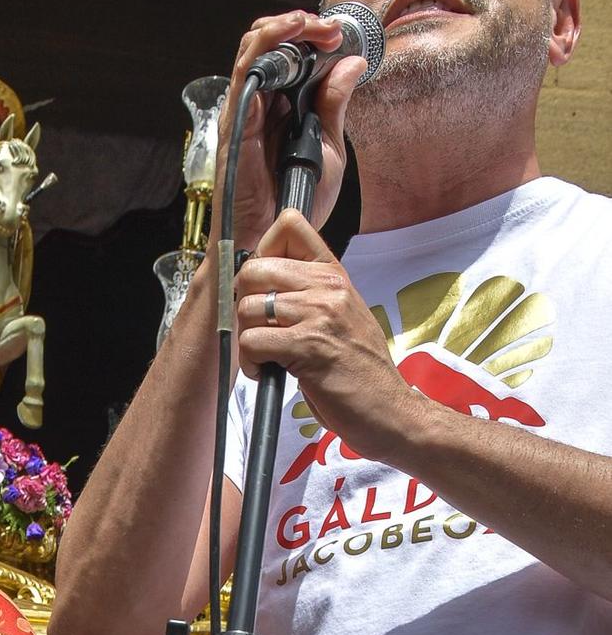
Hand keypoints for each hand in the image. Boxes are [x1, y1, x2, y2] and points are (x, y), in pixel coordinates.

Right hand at [212, 10, 367, 250]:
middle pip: (271, 44)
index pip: (293, 56)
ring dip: (285, 27)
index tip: (342, 37)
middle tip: (331, 31)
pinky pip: (246, 73)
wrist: (273, 239)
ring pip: (254, 48)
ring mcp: (246, 110)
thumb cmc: (297, 202)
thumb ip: (335, 106)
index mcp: (284, 108)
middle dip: (302, 26)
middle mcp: (263, 104)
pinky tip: (290, 32)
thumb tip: (352, 63)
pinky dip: (267, 45)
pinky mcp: (236, 121)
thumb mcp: (329, 148)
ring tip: (313, 24)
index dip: (316, 37)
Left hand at [234, 209, 414, 458]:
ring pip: (248, 308)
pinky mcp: (309, 346)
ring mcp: (320, 314)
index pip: (289, 224)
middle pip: (253, 269)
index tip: (265, 287)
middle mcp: (328, 287)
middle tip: (258, 329)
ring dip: (246, 339)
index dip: (262, 253)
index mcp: (334, 274)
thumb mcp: (340, 317)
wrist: (391, 410)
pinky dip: (251, 363)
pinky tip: (268, 372)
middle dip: (244, 303)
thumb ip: (308, 296)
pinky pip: (253, 341)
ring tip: (266, 358)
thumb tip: (260, 287)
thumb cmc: (359, 371)